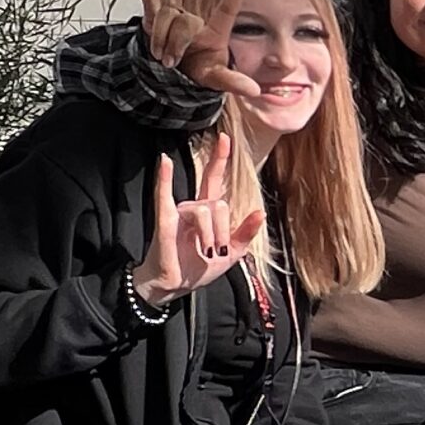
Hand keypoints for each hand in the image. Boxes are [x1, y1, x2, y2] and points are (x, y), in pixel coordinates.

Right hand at [130, 135, 264, 306]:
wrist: (176, 286)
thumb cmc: (198, 269)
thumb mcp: (232, 254)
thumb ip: (246, 233)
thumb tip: (260, 212)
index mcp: (209, 212)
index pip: (215, 179)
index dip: (220, 159)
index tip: (225, 138)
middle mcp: (193, 207)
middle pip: (218, 203)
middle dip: (223, 230)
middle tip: (217, 250)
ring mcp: (178, 211)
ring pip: (205, 209)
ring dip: (210, 235)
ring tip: (205, 251)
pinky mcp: (165, 219)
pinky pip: (164, 194)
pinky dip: (164, 178)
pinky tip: (164, 162)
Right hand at [133, 0, 260, 98]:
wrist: (176, 74)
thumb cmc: (200, 70)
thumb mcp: (216, 79)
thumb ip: (233, 82)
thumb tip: (254, 90)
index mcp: (215, 30)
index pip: (227, 8)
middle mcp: (196, 19)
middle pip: (184, 21)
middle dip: (175, 43)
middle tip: (170, 62)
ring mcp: (175, 16)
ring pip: (163, 17)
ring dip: (158, 38)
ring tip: (159, 57)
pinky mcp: (155, 18)